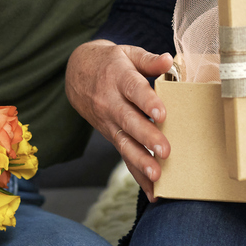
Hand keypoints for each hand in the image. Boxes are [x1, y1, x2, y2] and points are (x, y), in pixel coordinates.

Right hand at [66, 40, 173, 199]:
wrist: (77, 74)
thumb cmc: (111, 63)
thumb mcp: (127, 53)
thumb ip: (148, 59)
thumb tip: (168, 60)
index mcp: (118, 77)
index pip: (134, 89)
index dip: (147, 101)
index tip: (162, 113)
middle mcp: (111, 102)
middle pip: (129, 120)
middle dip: (146, 136)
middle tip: (165, 150)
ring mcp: (109, 122)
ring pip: (124, 143)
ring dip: (140, 161)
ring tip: (156, 175)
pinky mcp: (111, 135)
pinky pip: (124, 155)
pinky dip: (137, 174)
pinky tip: (152, 191)